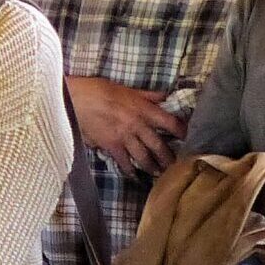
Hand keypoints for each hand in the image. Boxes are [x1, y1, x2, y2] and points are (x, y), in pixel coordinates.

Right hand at [66, 75, 183, 173]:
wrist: (75, 99)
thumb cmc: (97, 90)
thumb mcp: (125, 89)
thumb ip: (146, 95)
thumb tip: (164, 96)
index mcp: (143, 108)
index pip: (170, 122)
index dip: (182, 132)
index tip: (189, 138)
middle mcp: (138, 124)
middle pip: (159, 145)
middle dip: (169, 157)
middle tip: (176, 166)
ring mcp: (125, 137)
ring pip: (144, 156)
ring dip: (153, 167)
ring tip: (160, 174)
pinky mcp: (111, 146)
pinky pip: (124, 162)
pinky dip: (130, 170)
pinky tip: (134, 176)